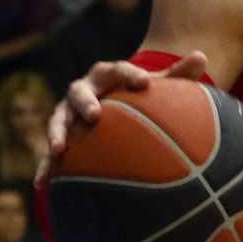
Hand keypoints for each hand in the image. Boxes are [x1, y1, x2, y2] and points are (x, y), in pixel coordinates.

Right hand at [38, 51, 210, 182]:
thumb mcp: (158, 86)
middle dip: (85, 102)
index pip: (118, 70)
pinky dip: (45, 167)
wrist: (113, 105)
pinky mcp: (61, 135)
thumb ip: (178, 74)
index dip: (129, 74)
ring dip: (56, 133)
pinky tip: (41, 185)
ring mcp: (68, 113)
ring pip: (58, 120)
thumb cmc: (139, 96)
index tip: (143, 82)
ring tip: (59, 149)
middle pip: (80, 92)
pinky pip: (50, 152)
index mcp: (108, 75)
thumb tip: (201, 56)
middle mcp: (84, 91)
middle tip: (95, 115)